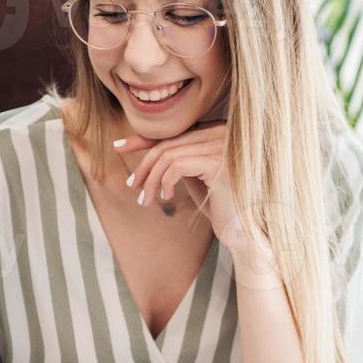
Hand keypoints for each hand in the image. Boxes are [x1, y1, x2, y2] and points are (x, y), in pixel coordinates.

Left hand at [117, 120, 266, 251]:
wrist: (244, 232)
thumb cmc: (220, 205)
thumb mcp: (193, 176)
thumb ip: (175, 158)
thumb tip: (143, 149)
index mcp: (218, 130)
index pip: (173, 131)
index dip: (143, 139)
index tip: (118, 146)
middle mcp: (223, 131)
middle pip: (168, 142)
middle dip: (144, 165)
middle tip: (133, 187)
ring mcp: (222, 145)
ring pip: (168, 155)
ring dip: (151, 179)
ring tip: (146, 200)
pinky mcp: (218, 162)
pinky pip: (176, 165)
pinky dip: (163, 182)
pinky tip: (167, 198)